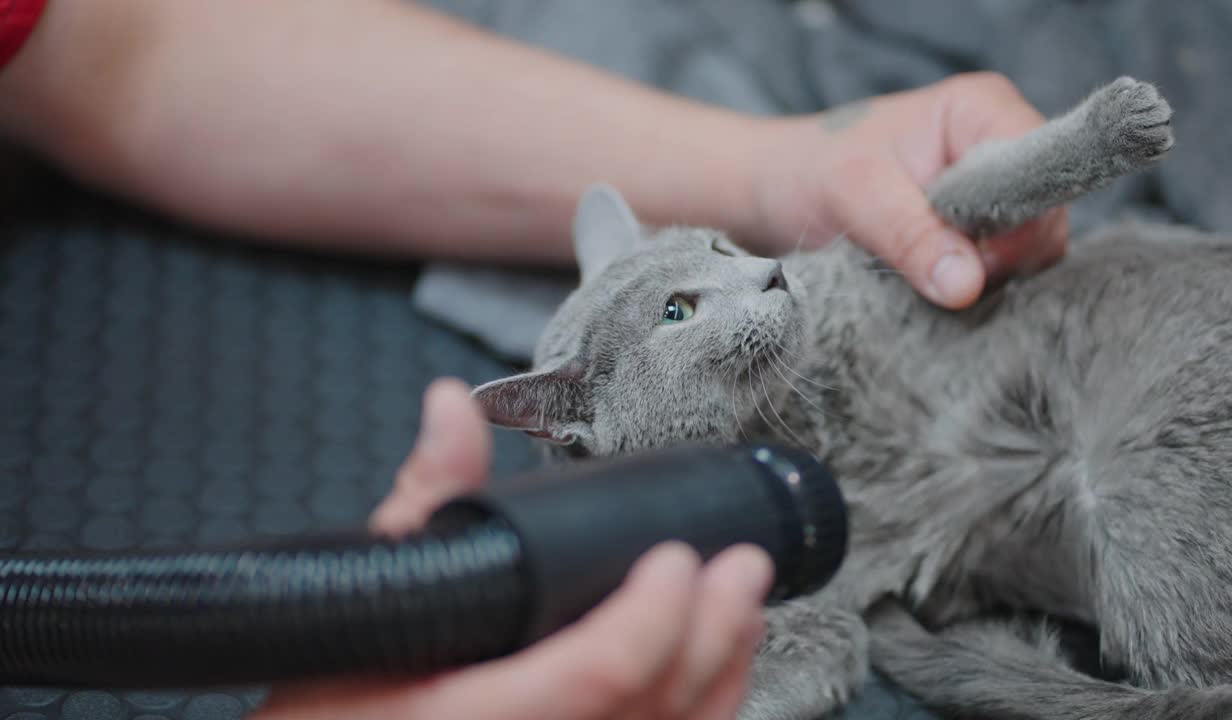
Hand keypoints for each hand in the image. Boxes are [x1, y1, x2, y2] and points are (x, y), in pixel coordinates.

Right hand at [251, 378, 773, 719]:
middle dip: (711, 631)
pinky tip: (718, 667)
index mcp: (469, 718)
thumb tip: (453, 409)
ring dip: (720, 671)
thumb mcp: (366, 596)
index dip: (650, 618)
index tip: (678, 558)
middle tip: (741, 568)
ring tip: (743, 608)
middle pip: (652, 707)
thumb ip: (427, 502)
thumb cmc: (332, 705)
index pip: (594, 674)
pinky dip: (704, 709)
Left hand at [753, 72, 1069, 307]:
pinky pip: (1000, 274)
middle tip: (937, 278)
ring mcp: (992, 195)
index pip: (1042, 170)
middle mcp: (999, 148)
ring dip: (980, 281)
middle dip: (997, 260)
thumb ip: (911, 235)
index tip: (971, 261)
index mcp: (981, 111)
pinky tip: (928, 291)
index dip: (1018, 223)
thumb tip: (967, 285)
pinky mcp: (975, 236)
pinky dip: (968, 291)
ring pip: (1026, 255)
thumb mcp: (854, 196)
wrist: (771, 196)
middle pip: (1044, 219)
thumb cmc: (808, 173)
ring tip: (920, 280)